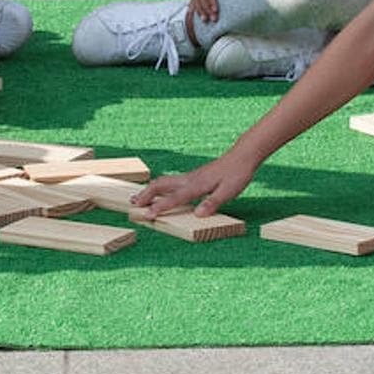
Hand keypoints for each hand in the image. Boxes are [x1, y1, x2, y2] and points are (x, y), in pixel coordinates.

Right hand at [131, 149, 258, 218]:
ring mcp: (189, 177)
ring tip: (137, 198)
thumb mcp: (229, 191)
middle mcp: (189, 180)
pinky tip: (157, 191)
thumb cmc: (236, 175)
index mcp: (196, 185)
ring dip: (149, 190)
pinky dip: (158, 187)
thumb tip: (198, 214)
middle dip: (146, 195)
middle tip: (133, 204)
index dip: (160, 208)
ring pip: (163, 182)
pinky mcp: (192, 176)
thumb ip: (212, 203)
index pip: (174, 198)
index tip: (147, 216)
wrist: (241, 157)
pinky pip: (170, 181)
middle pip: (161, 185)